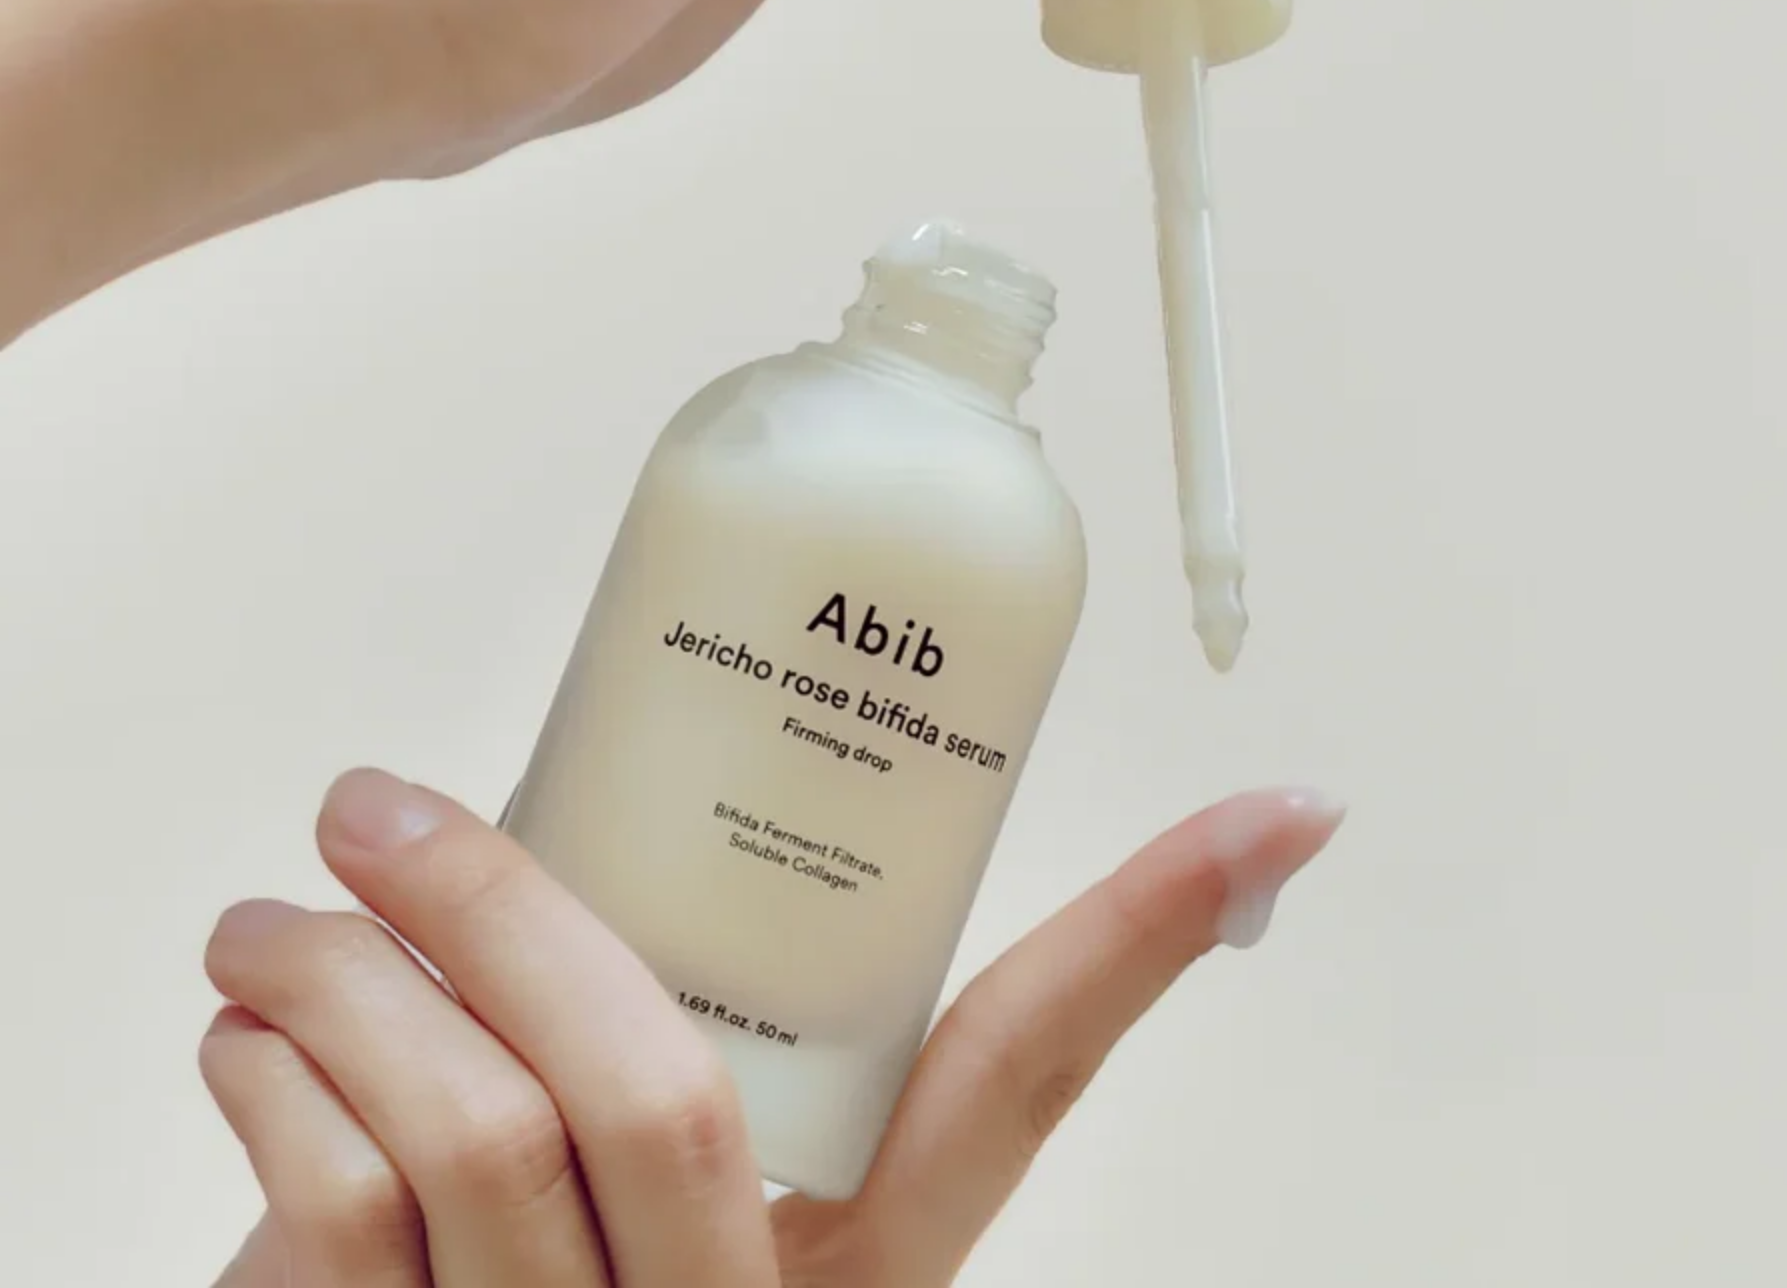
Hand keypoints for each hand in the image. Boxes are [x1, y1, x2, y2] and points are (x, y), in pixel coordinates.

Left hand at [201, 771, 1339, 1285]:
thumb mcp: (652, 1194)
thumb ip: (645, 1040)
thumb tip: (549, 851)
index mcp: (851, 1262)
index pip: (1025, 1082)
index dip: (1150, 930)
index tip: (1278, 806)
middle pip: (658, 1091)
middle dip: (501, 910)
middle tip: (382, 802)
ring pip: (472, 1138)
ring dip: (333, 986)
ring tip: (272, 922)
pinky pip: (331, 1212)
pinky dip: (265, 1087)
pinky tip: (249, 1048)